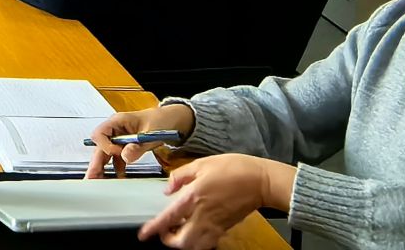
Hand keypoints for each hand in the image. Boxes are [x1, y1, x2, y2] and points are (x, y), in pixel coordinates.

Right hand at [86, 104, 193, 178]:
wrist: (172, 120)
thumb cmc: (161, 120)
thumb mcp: (151, 133)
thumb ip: (138, 145)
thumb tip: (125, 156)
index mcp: (118, 121)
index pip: (100, 133)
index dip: (105, 145)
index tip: (117, 153)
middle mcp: (115, 130)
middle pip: (100, 146)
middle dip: (96, 162)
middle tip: (92, 178)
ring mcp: (120, 139)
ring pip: (106, 154)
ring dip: (103, 168)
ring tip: (100, 182)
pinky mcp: (126, 147)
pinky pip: (117, 158)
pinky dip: (117, 168)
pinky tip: (119, 178)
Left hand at [140, 154, 294, 247]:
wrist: (260, 181)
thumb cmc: (233, 168)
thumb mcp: (201, 164)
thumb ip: (180, 176)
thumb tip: (168, 189)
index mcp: (193, 197)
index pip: (169, 218)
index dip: (154, 229)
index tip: (144, 234)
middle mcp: (203, 216)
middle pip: (183, 242)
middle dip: (170, 242)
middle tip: (164, 232)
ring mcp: (216, 224)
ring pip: (196, 246)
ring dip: (184, 243)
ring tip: (178, 231)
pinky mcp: (225, 227)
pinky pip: (208, 242)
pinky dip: (199, 241)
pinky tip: (195, 229)